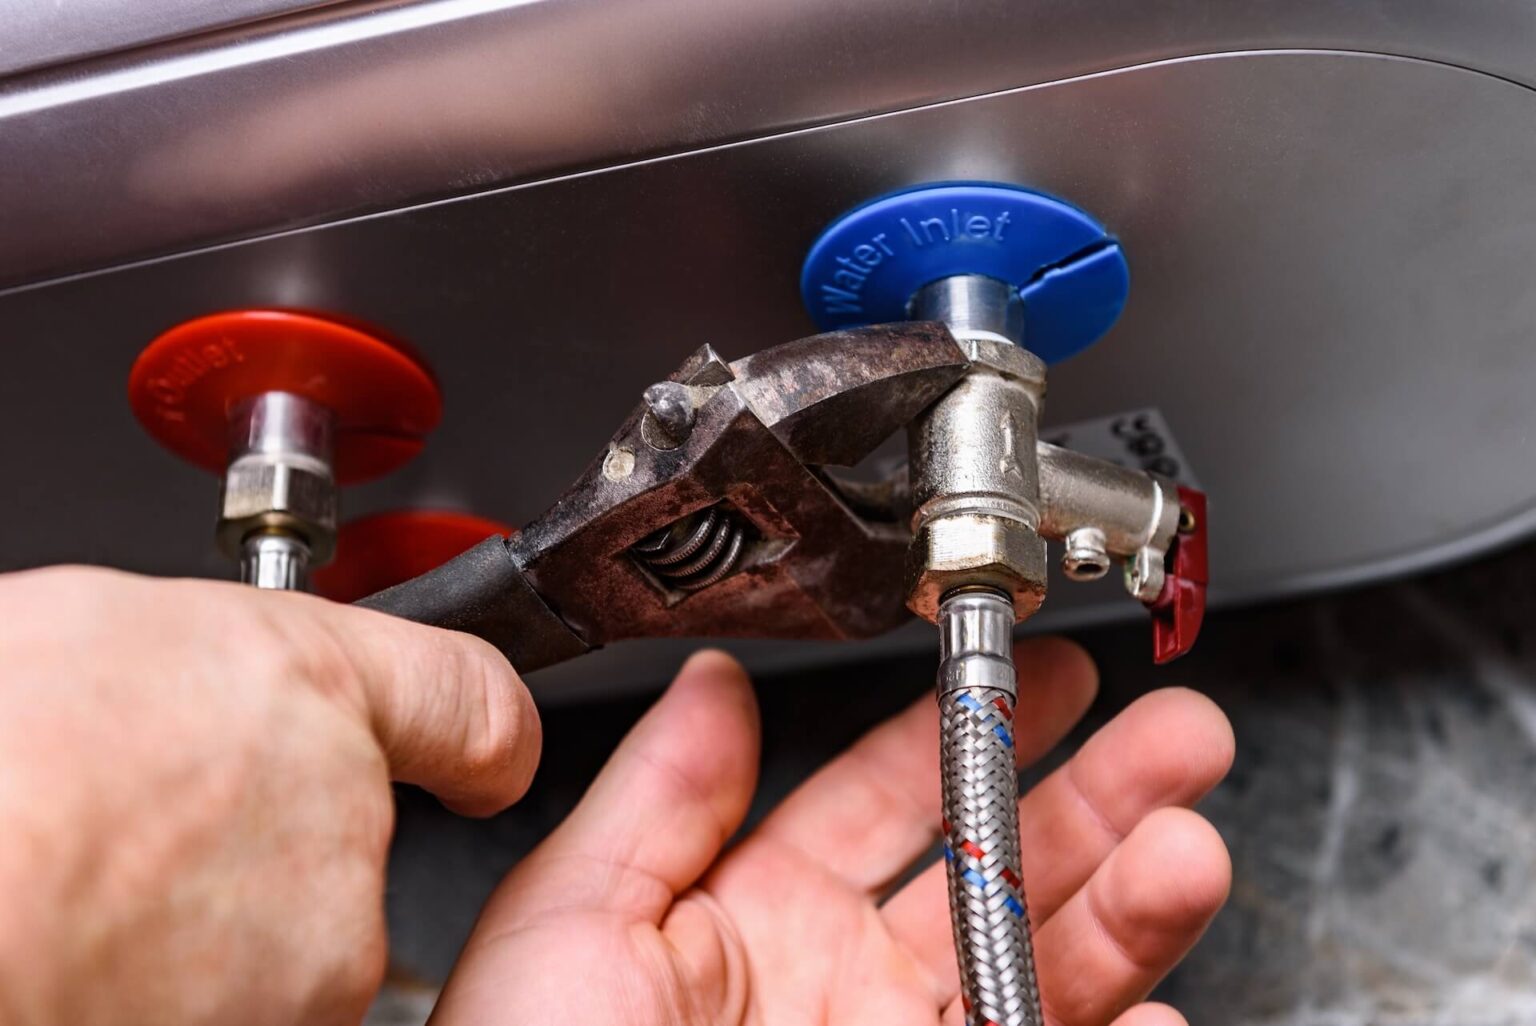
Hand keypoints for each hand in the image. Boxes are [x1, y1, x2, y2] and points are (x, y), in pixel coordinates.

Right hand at [0, 566, 539, 1025]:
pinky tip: (92, 952)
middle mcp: (346, 819)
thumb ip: (202, 673)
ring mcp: (321, 945)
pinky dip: (179, 992)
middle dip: (261, 838)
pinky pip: (241, 1005)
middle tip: (135, 829)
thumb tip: (195, 691)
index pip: (467, 701)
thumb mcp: (102, 641)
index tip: (483, 760)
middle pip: (346, 834)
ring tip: (88, 893)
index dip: (476, 734)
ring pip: (285, 934)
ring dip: (210, 923)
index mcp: (308, 689)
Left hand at [432, 641, 1232, 1025]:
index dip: (968, 726)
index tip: (1044, 670)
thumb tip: (714, 678)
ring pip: (1044, 966)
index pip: (886, 795)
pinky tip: (1156, 1007)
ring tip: (1186, 844)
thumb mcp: (573, 924)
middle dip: (1094, 794)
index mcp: (757, 916)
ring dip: (1128, 903)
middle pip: (995, 867)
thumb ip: (660, 795)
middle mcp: (844, 986)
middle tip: (1175, 734)